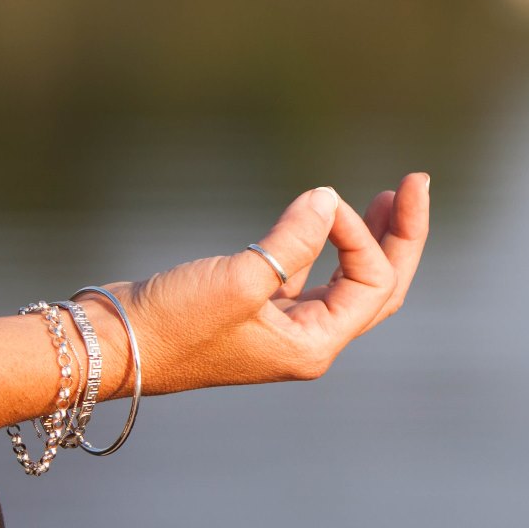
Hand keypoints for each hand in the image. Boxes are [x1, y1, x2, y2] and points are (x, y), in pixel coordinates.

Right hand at [83, 174, 430, 396]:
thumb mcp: (238, 279)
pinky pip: (315, 275)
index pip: (370, 282)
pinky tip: (329, 216)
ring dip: (372, 237)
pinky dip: (330, 244)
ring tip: (392, 196)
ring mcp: (286, 326)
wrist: (112, 344)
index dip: (358, 235)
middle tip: (416, 182)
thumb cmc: (173, 323)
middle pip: (380, 287)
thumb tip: (329, 199)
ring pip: (351, 280)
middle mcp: (309, 340)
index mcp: (314, 345)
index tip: (322, 201)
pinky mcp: (259, 309)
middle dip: (401, 236)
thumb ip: (293, 240)